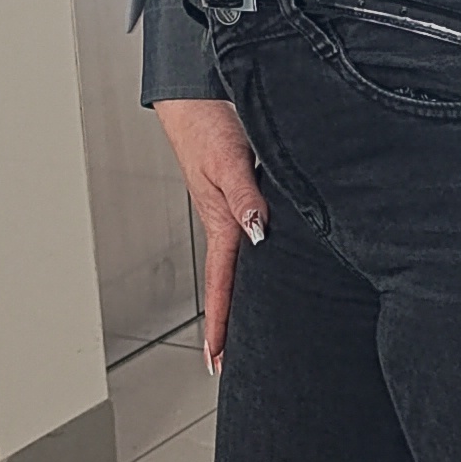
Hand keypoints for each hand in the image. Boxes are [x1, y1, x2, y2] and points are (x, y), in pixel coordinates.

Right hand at [155, 95, 265, 370]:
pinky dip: (252, 265)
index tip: (218, 362)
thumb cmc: (210, 125)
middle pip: (229, 286)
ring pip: (239, 266)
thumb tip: (258, 234)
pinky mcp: (239, 198)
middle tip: (233, 365)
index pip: (221, 285)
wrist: (195, 97)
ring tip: (249, 332)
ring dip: (240, 299)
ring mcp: (230, 214)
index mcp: (221, 222)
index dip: (221, 325)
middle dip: (230, 326)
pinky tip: (265, 269)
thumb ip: (245, 197)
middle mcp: (226, 224)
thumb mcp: (231, 160)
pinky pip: (248, 240)